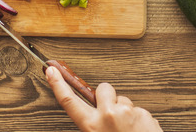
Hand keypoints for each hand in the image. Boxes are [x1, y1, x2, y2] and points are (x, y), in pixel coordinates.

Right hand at [46, 66, 162, 131]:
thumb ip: (94, 124)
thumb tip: (95, 114)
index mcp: (92, 126)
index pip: (69, 101)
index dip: (58, 85)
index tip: (52, 71)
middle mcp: (108, 116)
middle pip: (103, 89)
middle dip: (107, 96)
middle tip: (112, 113)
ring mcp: (127, 113)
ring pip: (124, 101)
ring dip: (125, 111)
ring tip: (128, 129)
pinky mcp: (144, 114)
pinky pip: (139, 111)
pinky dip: (139, 120)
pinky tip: (139, 131)